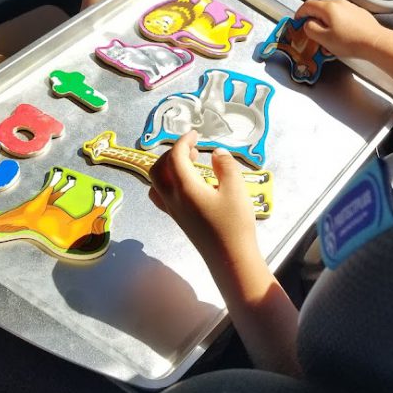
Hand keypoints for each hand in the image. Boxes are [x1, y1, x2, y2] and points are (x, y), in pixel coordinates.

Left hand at [148, 130, 257, 259]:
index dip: (184, 141)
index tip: (196, 134)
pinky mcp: (179, 220)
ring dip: (167, 168)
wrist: (230, 258)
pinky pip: (161, 196)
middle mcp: (173, 198)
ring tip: (188, 164)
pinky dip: (168, 183)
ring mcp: (173, 211)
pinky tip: (187, 184)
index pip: (175, 157)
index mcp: (185, 188)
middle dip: (172, 153)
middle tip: (192, 148)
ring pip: (156, 183)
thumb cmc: (235, 223)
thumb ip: (225, 166)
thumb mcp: (236, 189)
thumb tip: (217, 153)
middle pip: (158, 168)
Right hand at [295, 0, 386, 59]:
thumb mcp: (324, 39)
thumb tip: (308, 23)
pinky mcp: (360, 12)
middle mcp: (339, 3)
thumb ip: (311, 29)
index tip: (297, 22)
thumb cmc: (349, 42)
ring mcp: (351, 6)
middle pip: (320, 6)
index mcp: (328, 7)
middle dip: (313, 17)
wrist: (375, 42)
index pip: (307, 5)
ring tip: (327, 34)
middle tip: (311, 30)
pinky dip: (337, 21)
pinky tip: (342, 33)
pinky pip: (343, 14)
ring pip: (332, 11)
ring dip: (325, 20)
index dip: (299, 13)